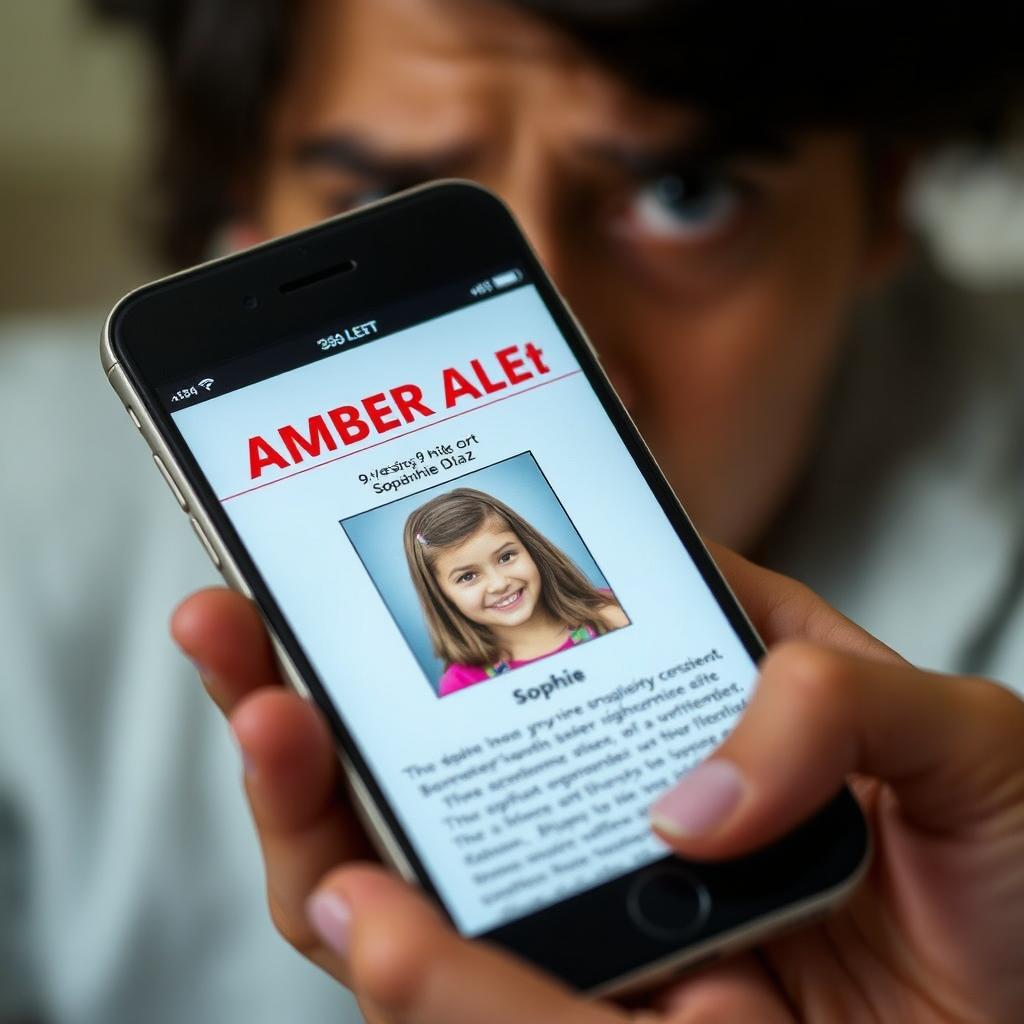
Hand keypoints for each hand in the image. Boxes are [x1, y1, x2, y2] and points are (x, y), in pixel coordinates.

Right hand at [172, 547, 1023, 1022]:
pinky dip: (441, 981)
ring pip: (418, 905)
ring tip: (279, 752)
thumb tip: (679, 804)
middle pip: (425, 777)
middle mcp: (611, 811)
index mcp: (674, 702)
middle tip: (239, 649)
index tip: (311, 561)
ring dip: (328, 838)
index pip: (517, 644)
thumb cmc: (1022, 856)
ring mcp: (602, 925)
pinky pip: (512, 1012)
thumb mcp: (952, 733)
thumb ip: (826, 705)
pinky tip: (381, 928)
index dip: (417, 604)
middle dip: (305, 717)